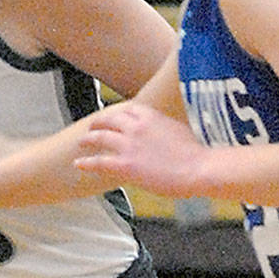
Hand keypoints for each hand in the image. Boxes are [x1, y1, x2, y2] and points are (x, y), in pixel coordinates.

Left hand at [73, 102, 203, 197]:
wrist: (200, 168)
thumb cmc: (197, 154)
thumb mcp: (179, 130)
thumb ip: (164, 129)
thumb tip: (162, 133)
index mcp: (151, 115)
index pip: (127, 108)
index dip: (116, 113)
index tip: (112, 116)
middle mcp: (136, 126)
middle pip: (109, 119)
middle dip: (98, 122)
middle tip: (92, 126)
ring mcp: (129, 145)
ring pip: (100, 137)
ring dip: (88, 139)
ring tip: (82, 141)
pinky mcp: (126, 164)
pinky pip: (99, 162)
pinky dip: (86, 162)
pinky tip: (78, 164)